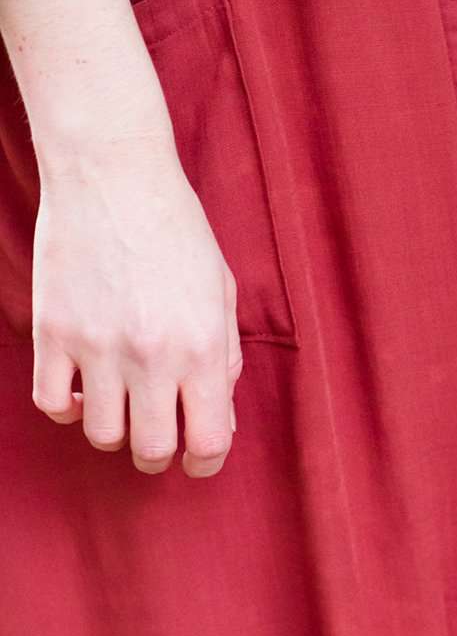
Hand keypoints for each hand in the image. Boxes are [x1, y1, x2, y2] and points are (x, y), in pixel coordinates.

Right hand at [31, 131, 241, 478]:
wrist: (114, 176)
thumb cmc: (176, 228)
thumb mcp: (220, 288)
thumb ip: (223, 354)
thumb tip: (219, 410)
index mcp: (203, 344)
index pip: (209, 440)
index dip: (207, 459)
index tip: (200, 455)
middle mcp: (151, 356)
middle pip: (152, 450)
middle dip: (160, 452)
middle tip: (161, 433)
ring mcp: (97, 348)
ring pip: (101, 435)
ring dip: (115, 427)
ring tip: (122, 401)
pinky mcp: (52, 334)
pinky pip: (52, 405)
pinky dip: (67, 406)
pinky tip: (81, 385)